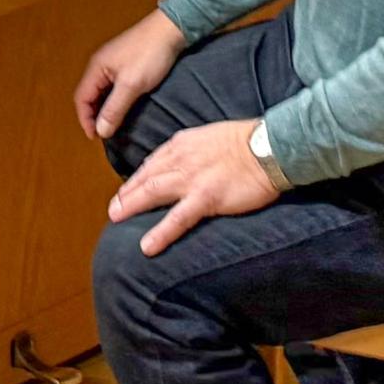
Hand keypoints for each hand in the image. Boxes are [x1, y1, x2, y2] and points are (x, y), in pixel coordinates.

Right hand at [74, 8, 188, 140]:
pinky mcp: (125, 62)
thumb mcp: (131, 85)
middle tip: (104, 133)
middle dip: (93, 115)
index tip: (96, 137)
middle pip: (88, 94)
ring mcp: (112, 62)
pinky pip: (112, 86)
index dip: (85, 119)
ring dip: (103, 108)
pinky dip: (113, 99)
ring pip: (100, 91)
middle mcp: (100, 64)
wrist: (171, 29)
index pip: (81, 98)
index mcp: (96, 68)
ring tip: (113, 124)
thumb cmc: (150, 55)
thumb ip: (114, 108)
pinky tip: (123, 107)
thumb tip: (100, 131)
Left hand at [109, 118, 280, 257]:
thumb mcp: (212, 137)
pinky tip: (147, 247)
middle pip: (146, 177)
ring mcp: (192, 179)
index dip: (138, 178)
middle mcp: (181, 159)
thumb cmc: (249, 142)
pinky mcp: (206, 197)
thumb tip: (187, 162)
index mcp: (183, 144)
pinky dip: (160, 233)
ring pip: (152, 193)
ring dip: (131, 206)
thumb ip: (195, 150)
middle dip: (126, 193)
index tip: (128, 190)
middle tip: (113, 209)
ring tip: (115, 219)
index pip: (153, 163)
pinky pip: (178, 218)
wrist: (271, 146)